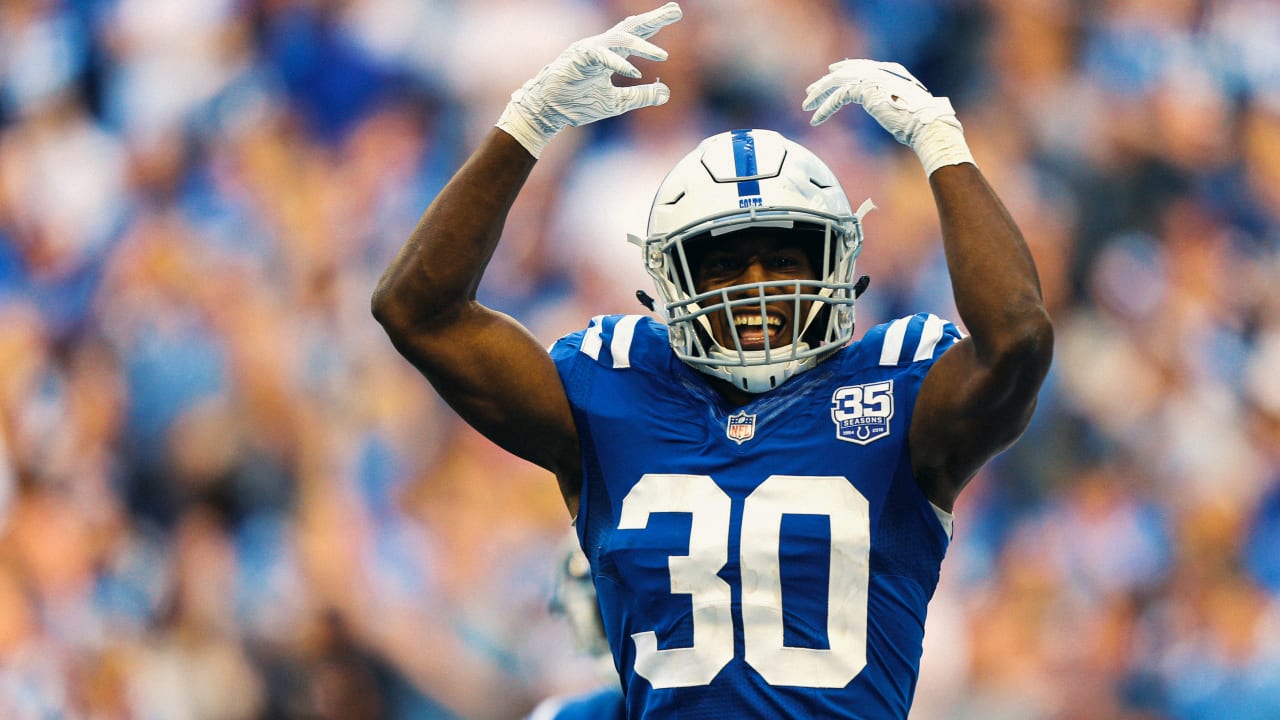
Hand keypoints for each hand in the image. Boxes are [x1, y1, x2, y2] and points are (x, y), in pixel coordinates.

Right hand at [497, 2, 682, 157]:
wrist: (547, 112)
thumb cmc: (577, 104)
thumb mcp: (617, 103)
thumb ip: (641, 96)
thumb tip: (666, 92)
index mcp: (609, 55)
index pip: (636, 36)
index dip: (655, 25)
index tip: (674, 13)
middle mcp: (601, 47)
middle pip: (631, 28)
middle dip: (653, 19)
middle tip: (675, 9)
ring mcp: (589, 49)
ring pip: (620, 40)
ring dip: (643, 46)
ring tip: (664, 56)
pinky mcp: (578, 58)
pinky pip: (601, 56)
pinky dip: (618, 63)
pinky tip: (635, 72)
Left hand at [803, 59, 972, 174]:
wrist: (927, 125)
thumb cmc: (920, 124)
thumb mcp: (902, 109)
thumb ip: (891, 103)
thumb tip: (887, 110)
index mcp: (892, 72)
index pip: (862, 66)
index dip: (844, 69)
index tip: (830, 74)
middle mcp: (881, 71)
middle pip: (846, 72)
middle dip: (826, 82)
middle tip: (810, 92)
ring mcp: (874, 78)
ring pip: (837, 82)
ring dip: (820, 94)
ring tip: (806, 106)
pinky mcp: (866, 90)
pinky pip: (838, 97)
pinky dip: (825, 108)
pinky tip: (815, 119)